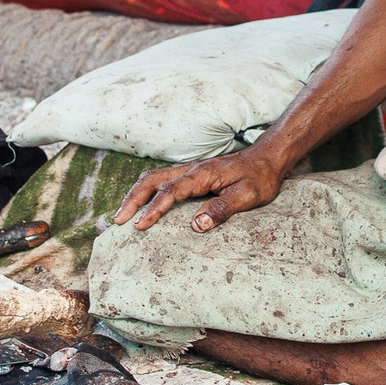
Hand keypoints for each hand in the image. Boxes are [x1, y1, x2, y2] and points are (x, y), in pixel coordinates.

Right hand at [113, 144, 291, 232]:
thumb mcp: (248, 196)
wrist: (268, 158)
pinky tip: (142, 204)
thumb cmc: (260, 178)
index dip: (153, 209)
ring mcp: (190, 171)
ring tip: (122, 214)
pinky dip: (146, 191)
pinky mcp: (192, 175)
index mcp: (201, 175)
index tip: (139, 226)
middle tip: (118, 221)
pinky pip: (161, 180)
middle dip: (132, 200)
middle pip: (151, 180)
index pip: (170, 192)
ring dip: (135, 194)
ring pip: (153, 178)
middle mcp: (191, 170)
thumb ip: (221, 209)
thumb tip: (196, 225)